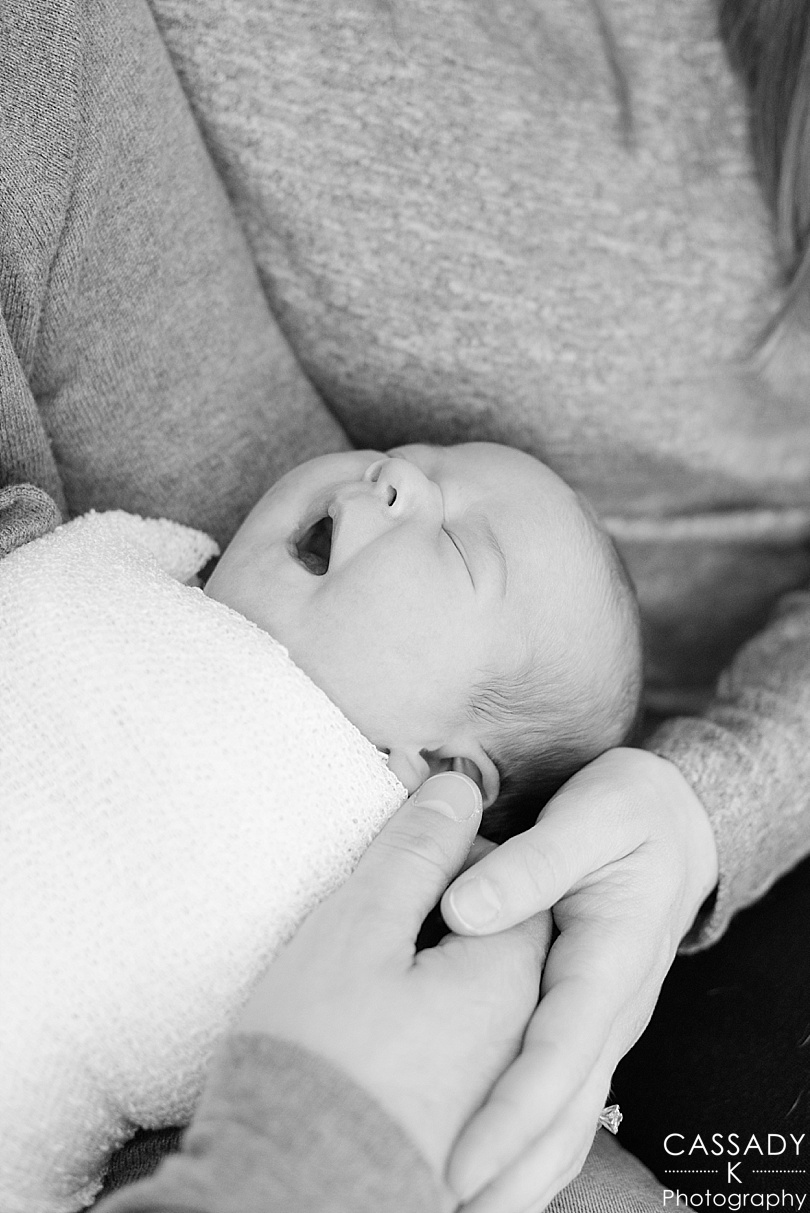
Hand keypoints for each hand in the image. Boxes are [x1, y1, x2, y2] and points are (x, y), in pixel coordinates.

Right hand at [236, 771, 551, 1191]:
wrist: (291, 1189)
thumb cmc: (321, 1050)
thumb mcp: (362, 926)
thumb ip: (417, 851)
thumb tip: (456, 787)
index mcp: (508, 978)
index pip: (508, 886)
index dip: (455, 860)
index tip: (400, 864)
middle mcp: (519, 1036)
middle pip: (502, 943)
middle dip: (450, 915)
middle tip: (382, 913)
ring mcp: (494, 1088)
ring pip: (483, 998)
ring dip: (440, 972)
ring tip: (375, 975)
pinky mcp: (462, 1125)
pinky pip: (473, 1056)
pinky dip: (443, 1028)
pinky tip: (396, 1031)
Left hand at [440, 747, 718, 1212]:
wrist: (673, 822)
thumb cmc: (629, 815)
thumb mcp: (589, 819)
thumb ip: (532, 865)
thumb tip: (463, 910)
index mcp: (610, 964)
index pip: (559, 1056)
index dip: (511, 1115)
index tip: (461, 1161)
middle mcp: (610, 1009)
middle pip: (565, 1113)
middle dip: (510, 1174)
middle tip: (441, 1211)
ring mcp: (601, 1022)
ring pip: (568, 1118)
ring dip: (520, 1173)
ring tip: (456, 1211)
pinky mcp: (585, 1021)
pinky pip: (563, 1098)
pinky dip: (532, 1143)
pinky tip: (492, 1169)